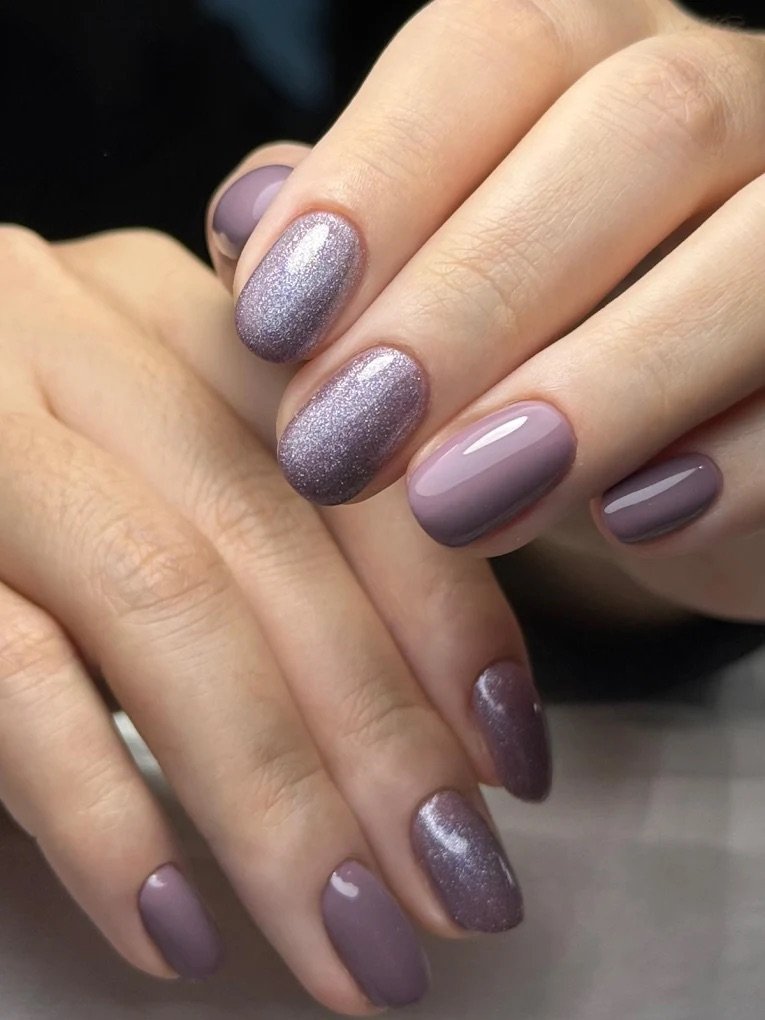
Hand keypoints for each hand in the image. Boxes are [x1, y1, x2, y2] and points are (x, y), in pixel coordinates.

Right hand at [0, 225, 548, 1012]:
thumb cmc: (39, 481)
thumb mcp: (158, 460)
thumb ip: (284, 542)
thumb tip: (449, 728)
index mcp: (175, 313)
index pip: (352, 456)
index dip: (450, 618)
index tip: (509, 763)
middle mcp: (75, 334)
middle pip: (271, 539)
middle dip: (382, 733)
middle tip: (458, 885)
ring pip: (161, 600)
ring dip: (274, 797)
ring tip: (350, 939)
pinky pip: (8, 670)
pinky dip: (101, 808)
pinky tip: (177, 921)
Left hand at [214, 0, 764, 619]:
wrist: (687, 456)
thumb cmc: (534, 361)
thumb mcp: (424, 302)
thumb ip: (348, 249)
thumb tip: (246, 218)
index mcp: (600, 60)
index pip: (493, 44)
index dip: (377, 177)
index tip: (273, 325)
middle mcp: (735, 109)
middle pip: (637, 128)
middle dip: (471, 294)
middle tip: (340, 443)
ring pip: (754, 256)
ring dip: (594, 387)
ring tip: (454, 505)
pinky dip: (731, 466)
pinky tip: (626, 524)